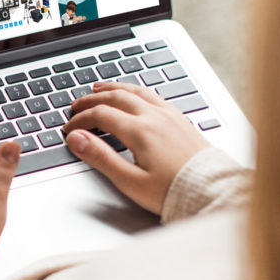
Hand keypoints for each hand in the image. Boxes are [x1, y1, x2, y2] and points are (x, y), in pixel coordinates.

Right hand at [62, 81, 210, 213]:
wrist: (210, 191)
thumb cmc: (172, 191)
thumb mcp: (129, 180)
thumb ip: (100, 157)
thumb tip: (77, 139)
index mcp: (140, 131)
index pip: (100, 115)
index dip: (80, 120)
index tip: (69, 129)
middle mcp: (155, 117)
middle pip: (116, 97)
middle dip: (91, 100)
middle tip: (76, 105)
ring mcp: (169, 115)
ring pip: (135, 91)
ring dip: (113, 88)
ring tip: (98, 88)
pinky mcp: (180, 119)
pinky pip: (153, 95)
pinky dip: (135, 90)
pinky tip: (132, 94)